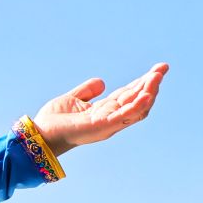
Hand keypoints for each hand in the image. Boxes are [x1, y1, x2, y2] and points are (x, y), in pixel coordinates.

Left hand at [32, 63, 168, 156]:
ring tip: (157, 76)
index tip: (157, 69)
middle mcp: (112, 118)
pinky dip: (136, 106)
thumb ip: (88, 91)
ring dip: (148, 92)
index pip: (130, 95)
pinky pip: (124, 117)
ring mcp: (109, 123)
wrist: (40, 133)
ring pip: (136, 108)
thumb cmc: (55, 120)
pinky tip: (146, 95)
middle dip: (151, 84)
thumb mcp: (74, 98)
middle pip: (137, 100)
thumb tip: (102, 82)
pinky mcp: (102, 127)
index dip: (143, 82)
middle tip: (162, 68)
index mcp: (106, 110)